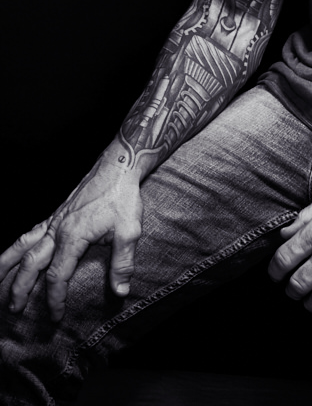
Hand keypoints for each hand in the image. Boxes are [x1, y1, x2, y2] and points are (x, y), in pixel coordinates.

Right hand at [0, 160, 142, 321]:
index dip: (55, 298)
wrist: (118, 166)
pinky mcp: (56, 213)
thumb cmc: (123, 197)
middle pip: (31, 263)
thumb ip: (123, 262)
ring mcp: (54, 220)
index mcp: (73, 236)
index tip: (57, 315)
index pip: (57, 275)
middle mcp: (57, 228)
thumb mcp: (130, 231)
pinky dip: (17, 245)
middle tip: (16, 310)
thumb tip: (120, 290)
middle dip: (21, 288)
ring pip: (22, 244)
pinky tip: (15, 254)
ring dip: (7, 265)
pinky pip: (30, 232)